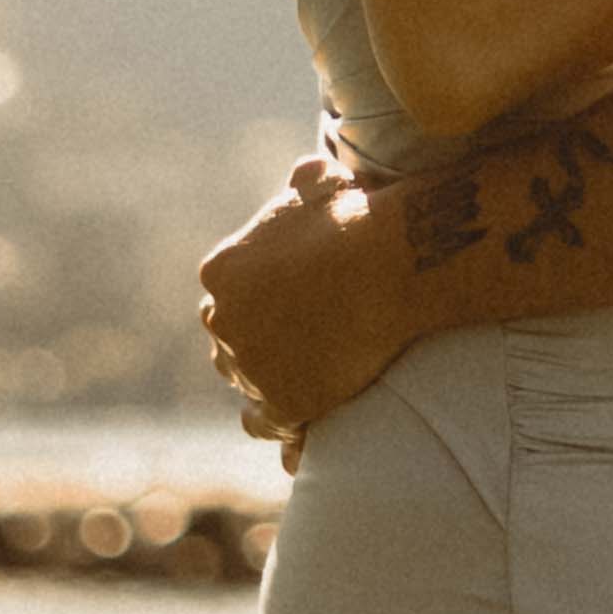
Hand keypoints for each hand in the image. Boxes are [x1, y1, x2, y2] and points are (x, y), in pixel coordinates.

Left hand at [199, 159, 415, 446]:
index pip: (225, 294)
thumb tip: (306, 174)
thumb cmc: (360, 218)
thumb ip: (305, 180)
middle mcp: (223, 320)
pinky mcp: (284, 401)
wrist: (390, 263)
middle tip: (295, 343)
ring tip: (300, 380)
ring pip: (245, 379)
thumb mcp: (325, 184)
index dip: (254, 300)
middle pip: (227, 337)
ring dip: (265, 380)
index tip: (283, 304)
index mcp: (222, 270)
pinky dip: (279, 432)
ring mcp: (250, 364)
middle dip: (253, 339)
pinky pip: (266, 424)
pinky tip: (294, 440)